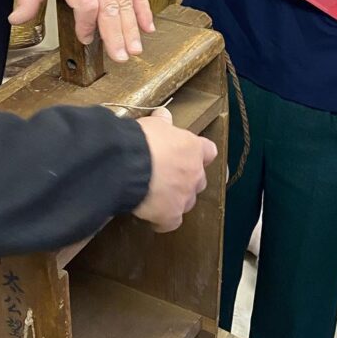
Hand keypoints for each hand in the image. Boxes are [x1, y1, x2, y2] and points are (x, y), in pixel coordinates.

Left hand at [11, 0, 153, 62]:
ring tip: (135, 50)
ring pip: (126, 3)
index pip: (86, 2)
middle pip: (110, 6)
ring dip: (131, 29)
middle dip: (116, 35)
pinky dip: (144, 11)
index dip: (87, 24)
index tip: (85, 38)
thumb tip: (16, 20)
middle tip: (121, 57)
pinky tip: (147, 28)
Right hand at [133, 109, 217, 232]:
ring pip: (187, 202)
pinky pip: (171, 222)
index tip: (189, 156)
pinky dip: (163, 221)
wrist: (128, 164)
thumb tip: (163, 115)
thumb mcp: (154, 125)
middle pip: (199, 180)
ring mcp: (184, 196)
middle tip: (168, 177)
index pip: (209, 152)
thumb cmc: (142, 140)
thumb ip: (163, 123)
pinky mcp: (170, 215)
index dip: (199, 155)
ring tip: (159, 198)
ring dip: (177, 200)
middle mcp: (194, 173)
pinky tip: (153, 217)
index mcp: (193, 149)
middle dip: (187, 180)